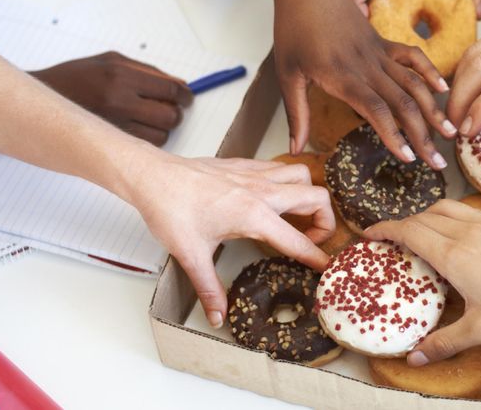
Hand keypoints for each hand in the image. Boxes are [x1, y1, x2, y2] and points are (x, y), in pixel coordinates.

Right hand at [31, 51, 193, 145]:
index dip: (184, 95)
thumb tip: (178, 83)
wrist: (41, 100)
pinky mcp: (109, 140)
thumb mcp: (111, 60)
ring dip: (162, 128)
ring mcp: (114, 123)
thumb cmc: (76, 77)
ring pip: (161, 134)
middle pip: (169, 115)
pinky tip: (138, 130)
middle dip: (175, 113)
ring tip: (150, 119)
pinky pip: (145, 146)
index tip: (186, 98)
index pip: (170, 89)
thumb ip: (147, 71)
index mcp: (121, 74)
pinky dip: (149, 140)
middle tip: (169, 109)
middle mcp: (119, 99)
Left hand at [127, 153, 334, 327]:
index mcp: (254, 216)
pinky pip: (281, 168)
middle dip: (325, 221)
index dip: (318, 257)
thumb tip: (217, 316)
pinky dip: (288, 181)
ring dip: (309, 195)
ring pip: (303, 175)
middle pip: (317, 198)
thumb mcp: (191, 255)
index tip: (328, 267)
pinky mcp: (245, 165)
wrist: (152, 176)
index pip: (298, 241)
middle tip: (310, 240)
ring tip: (297, 216)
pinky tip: (273, 198)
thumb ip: (210, 288)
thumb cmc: (170, 210)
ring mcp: (255, 174)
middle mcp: (262, 192)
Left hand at [273, 0, 456, 166]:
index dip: (394, 135)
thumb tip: (296, 150)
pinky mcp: (384, 41)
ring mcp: (378, 51)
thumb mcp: (286, 74)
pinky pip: (413, 56)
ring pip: (413, 82)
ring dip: (434, 109)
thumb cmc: (291, 30)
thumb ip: (296, 114)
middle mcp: (365, 64)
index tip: (408, 159)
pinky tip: (444, 91)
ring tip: (450, 133)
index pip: (375, 110)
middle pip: (402, 102)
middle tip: (437, 163)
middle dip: (422, 134)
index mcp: (340, 74)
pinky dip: (430, 72)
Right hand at [364, 199, 480, 365]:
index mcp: (454, 254)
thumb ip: (444, 342)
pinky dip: (448, 216)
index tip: (369, 234)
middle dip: (401, 225)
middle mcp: (466, 232)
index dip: (385, 230)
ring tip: (418, 234)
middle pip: (422, 217)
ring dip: (425, 216)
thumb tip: (416, 358)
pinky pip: (465, 211)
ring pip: (444, 208)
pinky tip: (453, 235)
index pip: (409, 231)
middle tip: (389, 240)